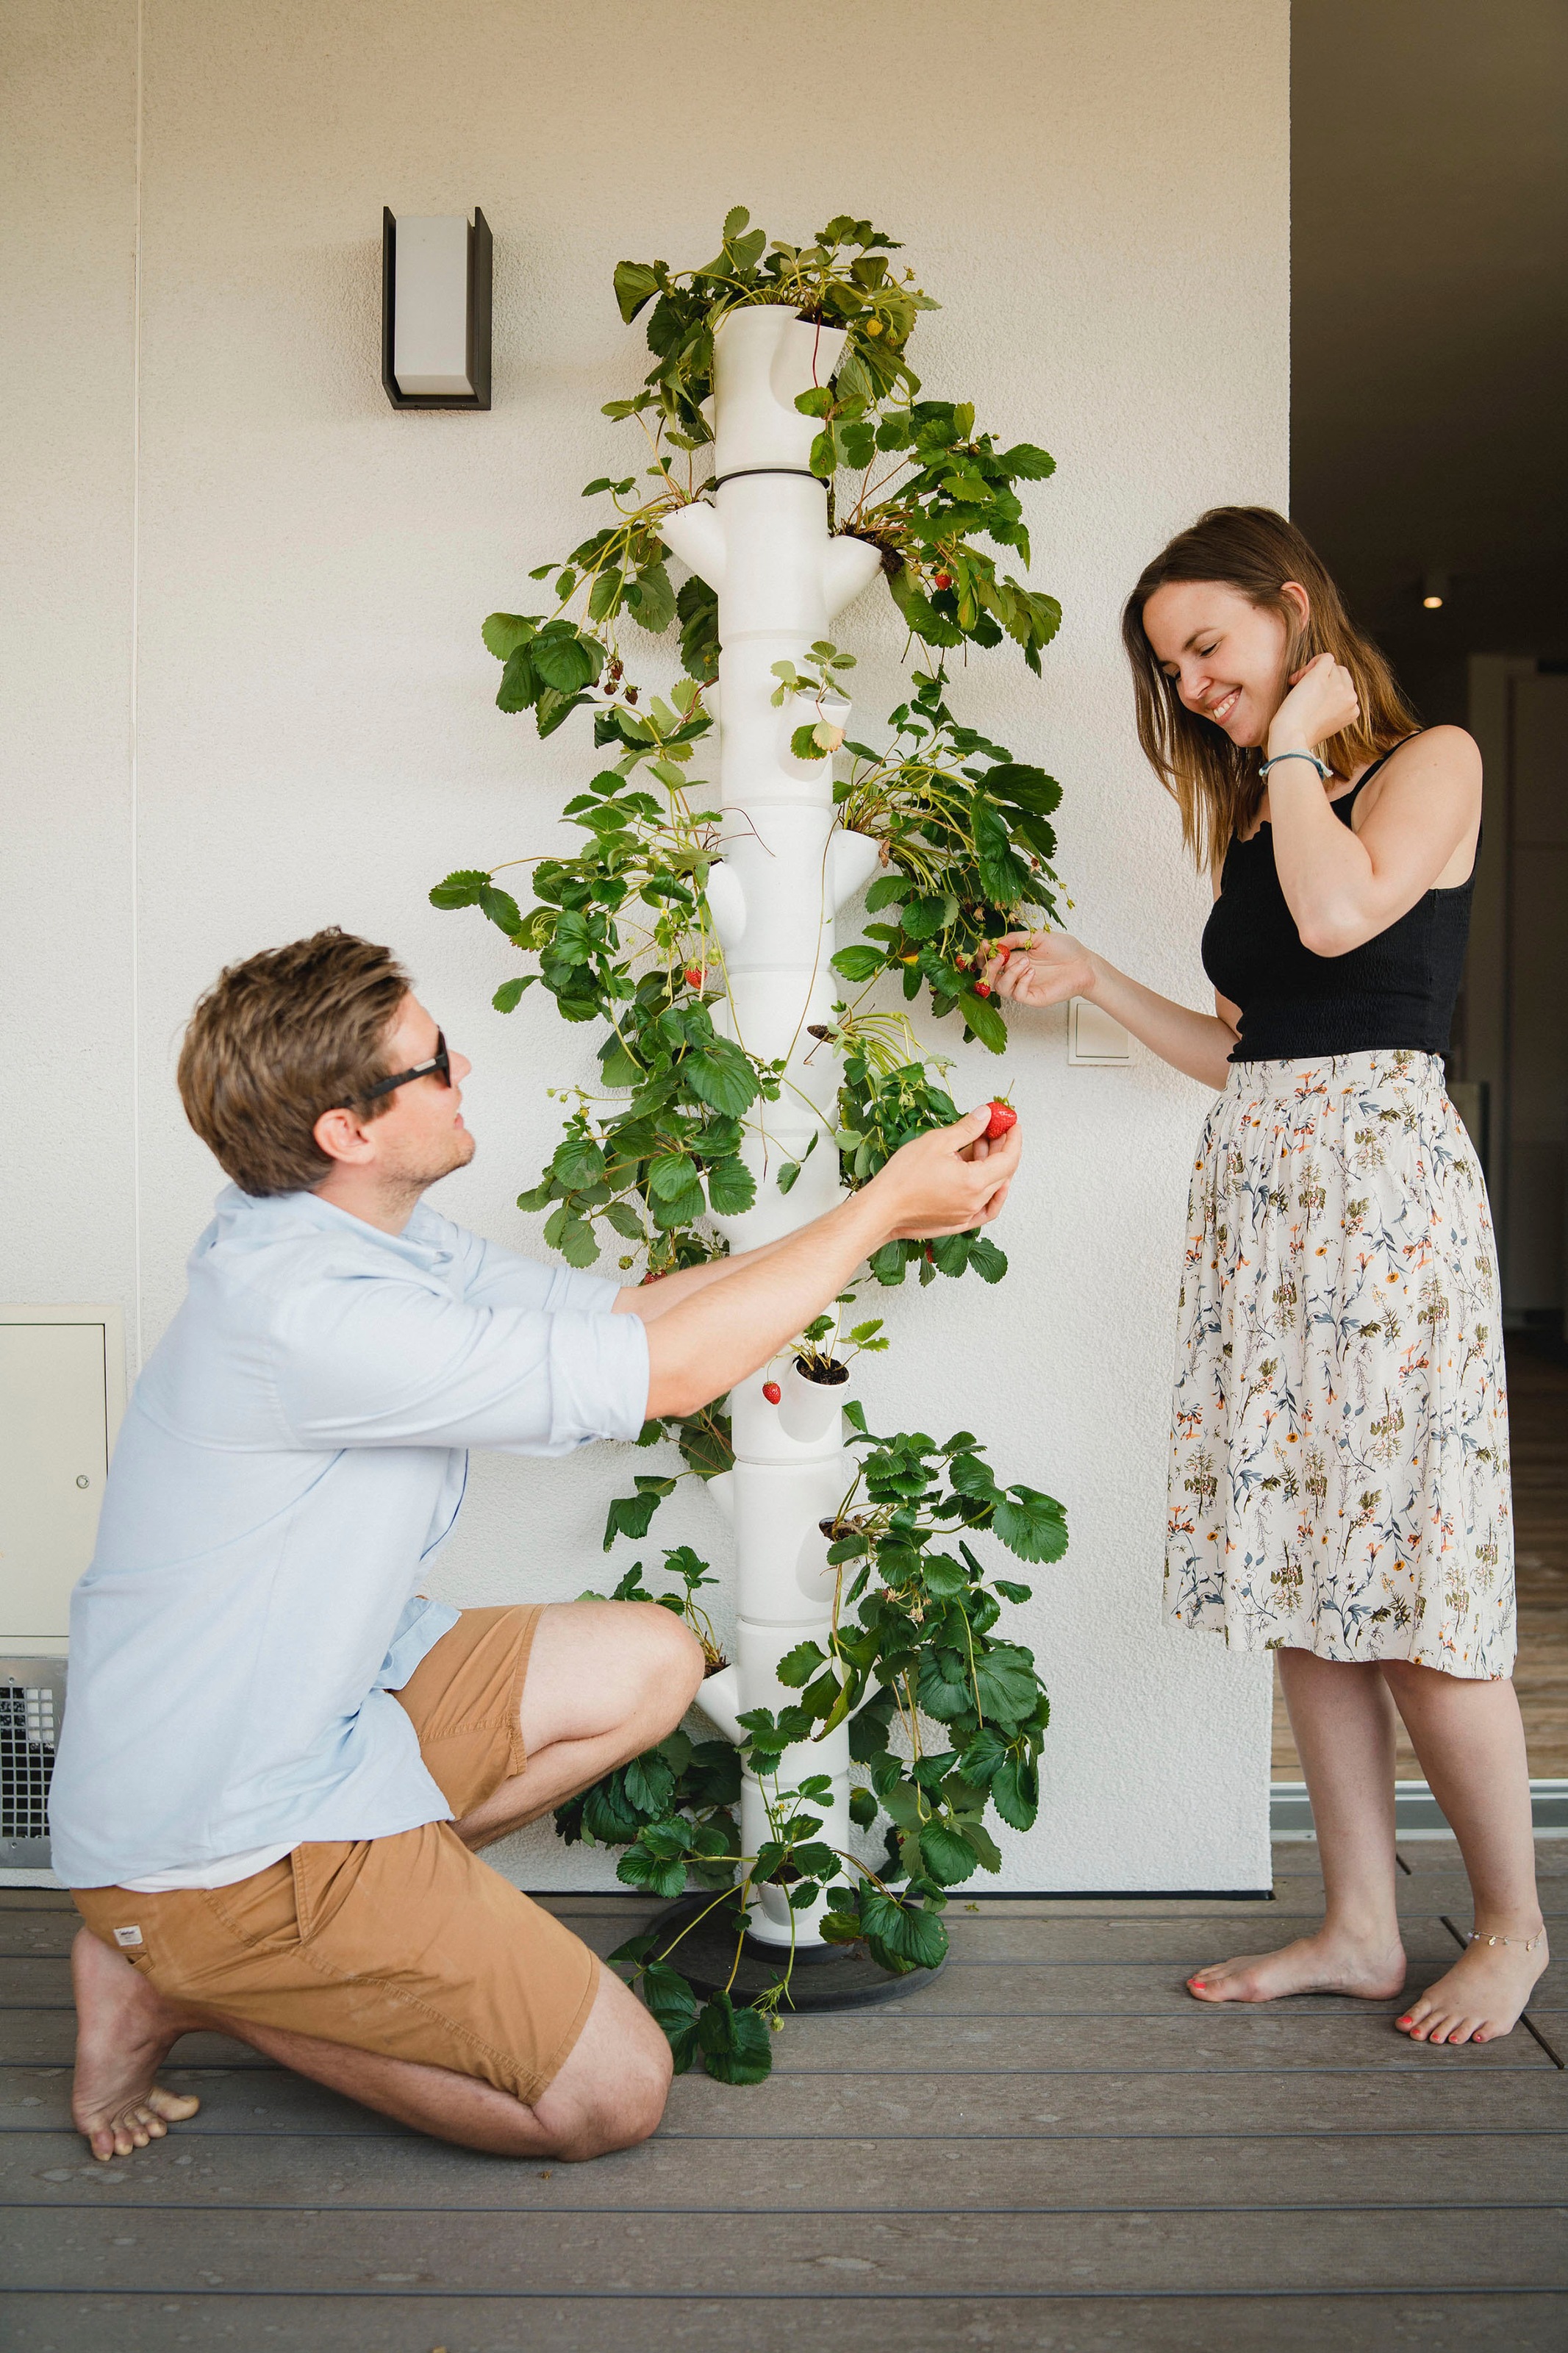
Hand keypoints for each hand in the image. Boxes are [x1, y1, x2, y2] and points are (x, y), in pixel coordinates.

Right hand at [868, 1105, 1020, 1241]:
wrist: (882, 1208)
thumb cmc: (902, 1178)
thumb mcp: (937, 1142)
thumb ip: (967, 1129)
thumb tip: (985, 1116)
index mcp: (974, 1182)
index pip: (1008, 1159)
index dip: (1013, 1139)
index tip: (1012, 1124)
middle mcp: (975, 1202)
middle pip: (1003, 1173)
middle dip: (1001, 1148)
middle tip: (993, 1129)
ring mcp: (967, 1214)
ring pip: (993, 1187)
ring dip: (991, 1165)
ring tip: (976, 1146)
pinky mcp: (958, 1221)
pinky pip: (985, 1207)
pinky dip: (990, 1191)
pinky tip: (983, 1178)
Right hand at [982, 929, 1094, 1007]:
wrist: (1084, 964)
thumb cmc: (1065, 950)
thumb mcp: (1038, 937)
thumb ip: (1016, 939)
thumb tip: (997, 942)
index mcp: (1015, 959)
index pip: (991, 961)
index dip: (984, 955)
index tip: (985, 945)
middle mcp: (1017, 974)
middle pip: (989, 978)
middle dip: (989, 967)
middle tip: (998, 957)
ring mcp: (1024, 987)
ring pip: (1000, 988)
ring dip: (1009, 973)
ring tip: (1025, 963)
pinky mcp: (1033, 998)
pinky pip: (1017, 995)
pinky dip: (1021, 982)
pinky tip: (1032, 973)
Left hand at [1267, 651, 1358, 759]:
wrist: (1292, 737)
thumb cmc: (1302, 734)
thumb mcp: (1326, 722)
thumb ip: (1333, 707)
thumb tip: (1326, 689)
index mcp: (1353, 710)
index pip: (1346, 688)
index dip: (1328, 690)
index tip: (1311, 701)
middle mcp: (1350, 697)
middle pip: (1341, 674)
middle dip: (1323, 678)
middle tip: (1301, 692)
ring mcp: (1338, 686)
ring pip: (1332, 666)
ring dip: (1313, 672)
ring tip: (1296, 686)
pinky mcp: (1322, 677)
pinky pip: (1325, 658)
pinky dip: (1313, 662)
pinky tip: (1298, 677)